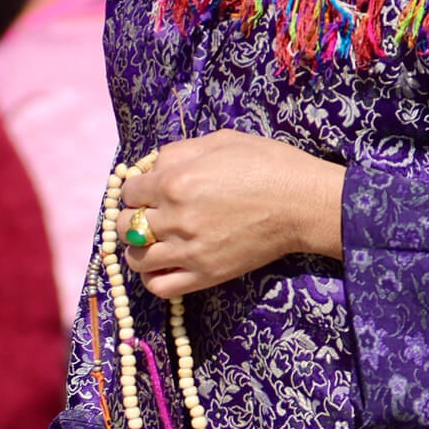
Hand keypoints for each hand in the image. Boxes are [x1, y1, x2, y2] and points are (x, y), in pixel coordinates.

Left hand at [118, 130, 344, 299]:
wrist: (303, 203)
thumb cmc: (268, 164)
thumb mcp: (221, 141)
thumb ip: (179, 151)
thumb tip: (153, 167)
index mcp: (175, 181)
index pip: (128, 191)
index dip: (137, 188)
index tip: (150, 189)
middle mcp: (175, 218)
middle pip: (125, 226)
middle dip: (132, 217)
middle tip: (151, 213)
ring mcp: (189, 251)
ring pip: (136, 259)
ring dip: (139, 248)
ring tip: (156, 241)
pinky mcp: (205, 275)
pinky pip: (160, 287)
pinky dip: (153, 278)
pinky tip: (164, 265)